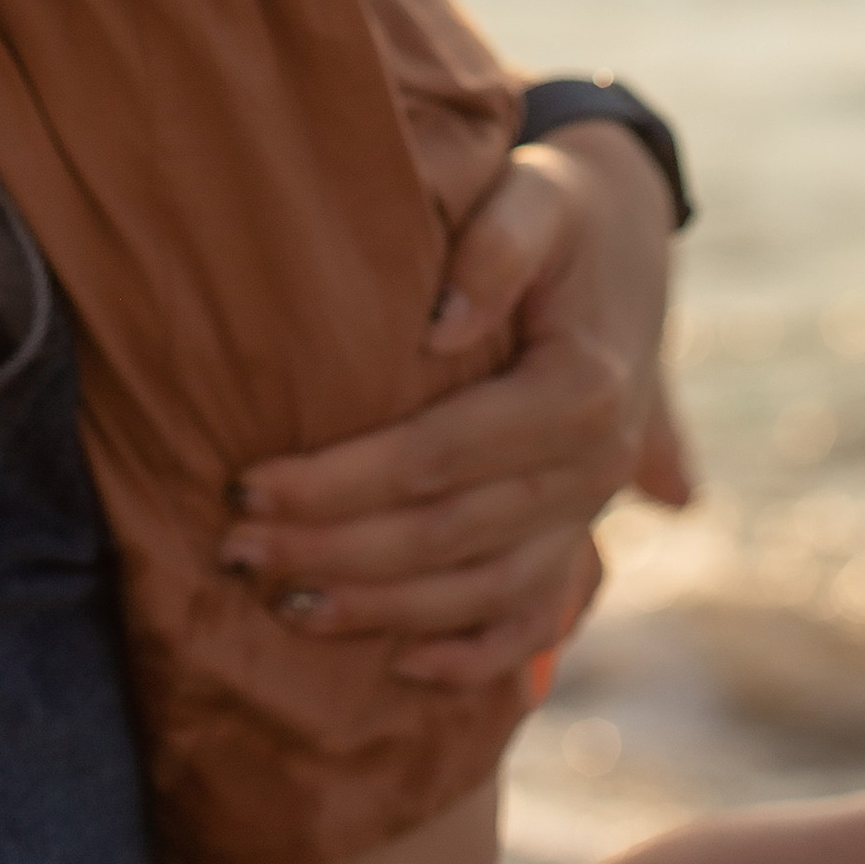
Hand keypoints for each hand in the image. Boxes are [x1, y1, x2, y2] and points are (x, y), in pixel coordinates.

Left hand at [219, 122, 679, 685]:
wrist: (627, 234)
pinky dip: (475, 655)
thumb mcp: (535, 195)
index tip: (250, 484)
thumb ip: (495, 250)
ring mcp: (592, 510)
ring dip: (382, 610)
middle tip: (236, 549)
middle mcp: (594, 467)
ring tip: (284, 604)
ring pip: (483, 590)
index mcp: (579, 389)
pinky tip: (403, 668)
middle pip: (448, 533)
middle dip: (336, 551)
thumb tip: (439, 327)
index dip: (342, 482)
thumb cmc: (558, 209)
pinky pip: (535, 616)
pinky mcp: (583, 531)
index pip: (439, 457)